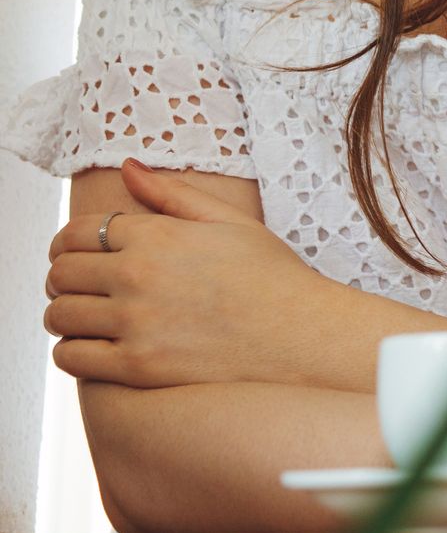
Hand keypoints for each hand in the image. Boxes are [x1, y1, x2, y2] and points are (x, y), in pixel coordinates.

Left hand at [44, 159, 337, 388]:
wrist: (300, 334)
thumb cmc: (270, 275)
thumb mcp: (228, 221)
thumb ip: (171, 193)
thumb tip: (127, 167)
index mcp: (157, 235)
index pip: (77, 232)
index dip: (69, 242)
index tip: (77, 253)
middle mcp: (138, 275)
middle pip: (61, 272)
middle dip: (63, 277)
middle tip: (81, 286)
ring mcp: (135, 322)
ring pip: (59, 314)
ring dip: (64, 313)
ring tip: (88, 316)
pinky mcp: (136, 366)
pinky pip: (71, 356)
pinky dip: (72, 350)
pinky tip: (96, 346)